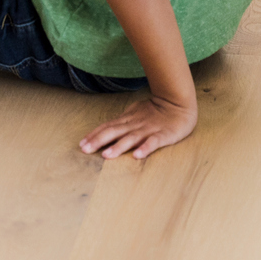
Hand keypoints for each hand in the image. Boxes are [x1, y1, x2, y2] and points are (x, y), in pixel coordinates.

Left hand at [80, 93, 196, 159]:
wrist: (179, 103)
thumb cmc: (155, 111)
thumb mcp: (135, 113)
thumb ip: (122, 122)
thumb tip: (105, 129)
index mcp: (128, 120)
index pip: (108, 127)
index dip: (94, 135)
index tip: (81, 144)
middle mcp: (135, 124)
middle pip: (114, 132)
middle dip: (99, 141)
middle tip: (85, 150)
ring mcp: (149, 130)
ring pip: (131, 138)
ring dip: (118, 147)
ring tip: (106, 155)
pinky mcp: (163, 135)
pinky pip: (153, 142)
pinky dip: (145, 148)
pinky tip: (137, 156)